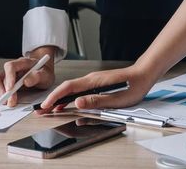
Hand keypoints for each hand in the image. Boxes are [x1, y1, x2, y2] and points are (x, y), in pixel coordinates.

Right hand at [0, 46, 56, 106]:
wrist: (43, 73)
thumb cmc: (44, 73)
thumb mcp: (46, 75)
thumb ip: (38, 76)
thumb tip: (26, 81)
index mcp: (22, 63)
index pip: (10, 67)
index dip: (9, 78)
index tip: (10, 90)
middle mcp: (12, 68)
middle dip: (2, 90)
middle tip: (9, 102)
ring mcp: (8, 75)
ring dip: (0, 93)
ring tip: (9, 103)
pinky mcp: (6, 82)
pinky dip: (2, 95)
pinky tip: (9, 101)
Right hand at [36, 64, 159, 113]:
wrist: (143, 75)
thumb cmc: (132, 86)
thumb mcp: (115, 98)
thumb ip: (95, 101)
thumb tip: (77, 104)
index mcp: (92, 81)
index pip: (67, 88)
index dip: (54, 97)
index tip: (45, 106)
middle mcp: (90, 79)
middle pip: (66, 89)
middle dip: (52, 99)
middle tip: (41, 110)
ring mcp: (92, 81)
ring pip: (71, 90)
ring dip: (60, 99)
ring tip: (50, 109)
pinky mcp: (96, 84)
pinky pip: (78, 91)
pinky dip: (69, 98)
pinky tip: (68, 104)